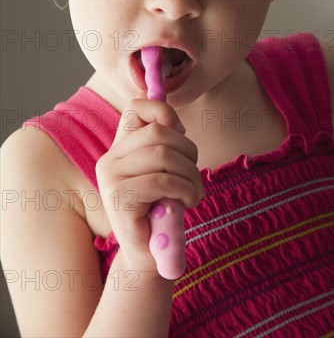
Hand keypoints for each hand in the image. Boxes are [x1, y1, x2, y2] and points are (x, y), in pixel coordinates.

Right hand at [95, 93, 202, 275]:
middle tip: (194, 174)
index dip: (163, 111)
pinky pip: (162, 181)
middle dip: (188, 151)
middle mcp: (110, 159)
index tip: (180, 134)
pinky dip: (185, 189)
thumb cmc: (161, 210)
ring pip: (163, 154)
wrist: (149, 255)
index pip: (136, 107)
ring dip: (190, 173)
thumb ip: (164, 145)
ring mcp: (111, 178)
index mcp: (119, 148)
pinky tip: (188, 202)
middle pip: (158, 132)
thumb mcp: (164, 171)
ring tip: (194, 192)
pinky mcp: (120, 198)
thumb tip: (174, 119)